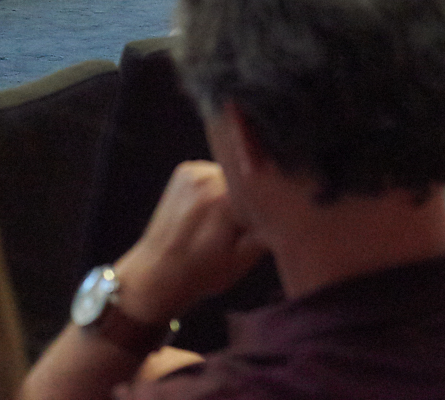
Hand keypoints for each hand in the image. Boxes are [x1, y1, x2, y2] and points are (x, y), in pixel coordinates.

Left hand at [113, 162, 267, 325]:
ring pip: (233, 174)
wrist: (156, 274)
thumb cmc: (200, 273)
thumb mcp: (246, 259)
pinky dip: (216, 187)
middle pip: (249, 178)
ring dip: (233, 191)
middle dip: (249, 197)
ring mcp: (194, 171)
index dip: (269, 203)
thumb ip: (269, 225)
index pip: (266, 186)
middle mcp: (209, 177)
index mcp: (226, 199)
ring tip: (220, 221)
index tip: (263, 221)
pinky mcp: (185, 171)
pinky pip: (215, 172)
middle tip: (239, 226)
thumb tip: (288, 203)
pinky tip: (208, 212)